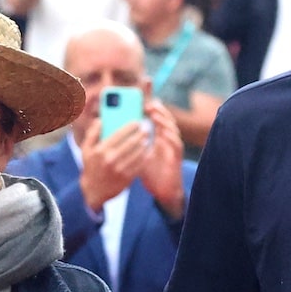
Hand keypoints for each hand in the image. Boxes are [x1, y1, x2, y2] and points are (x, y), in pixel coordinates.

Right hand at [79, 120, 152, 212]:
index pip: (118, 134)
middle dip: (140, 134)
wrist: (94, 191)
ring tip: (147, 139)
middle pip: (130, 143)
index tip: (137, 122)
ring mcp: (119, 169)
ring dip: (144, 145)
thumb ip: (92, 133)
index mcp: (100, 150)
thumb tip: (100, 120)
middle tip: (146, 129)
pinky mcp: (127, 178)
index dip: (130, 127)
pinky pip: (139, 165)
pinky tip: (147, 152)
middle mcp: (110, 159)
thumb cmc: (91, 166)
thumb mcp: (86, 150)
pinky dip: (145, 157)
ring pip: (137, 154)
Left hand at [137, 100, 184, 216]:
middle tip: (148, 103)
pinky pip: (176, 144)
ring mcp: (173, 148)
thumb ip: (129, 144)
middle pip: (166, 120)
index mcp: (159, 138)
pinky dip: (170, 137)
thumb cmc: (150, 173)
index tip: (143, 101)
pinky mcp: (177, 157)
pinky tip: (163, 132)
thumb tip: (113, 134)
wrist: (162, 190)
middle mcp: (168, 140)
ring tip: (154, 113)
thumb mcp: (137, 155)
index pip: (157, 119)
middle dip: (158, 110)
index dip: (153, 108)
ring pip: (172, 129)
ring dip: (164, 120)